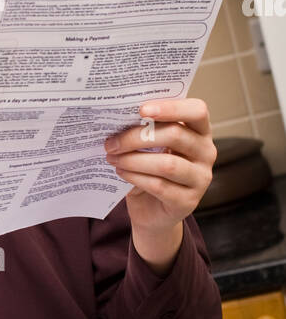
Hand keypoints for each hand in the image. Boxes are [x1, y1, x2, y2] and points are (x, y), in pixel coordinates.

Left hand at [103, 98, 216, 260]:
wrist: (152, 211)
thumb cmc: (150, 169)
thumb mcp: (150, 147)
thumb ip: (145, 130)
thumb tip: (117, 118)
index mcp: (200, 131)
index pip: (197, 110)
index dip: (171, 107)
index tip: (141, 109)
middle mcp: (207, 152)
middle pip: (176, 135)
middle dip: (137, 137)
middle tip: (112, 142)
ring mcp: (201, 178)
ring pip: (167, 164)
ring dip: (133, 159)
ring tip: (113, 157)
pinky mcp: (188, 201)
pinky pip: (159, 186)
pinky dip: (135, 177)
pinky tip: (121, 172)